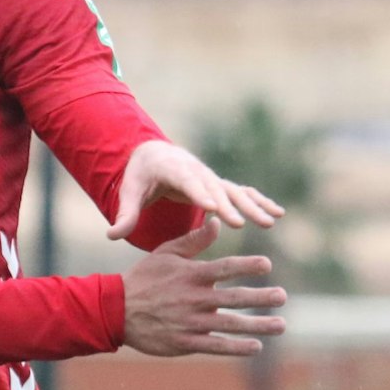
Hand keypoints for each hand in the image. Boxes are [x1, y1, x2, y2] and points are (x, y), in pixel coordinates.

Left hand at [107, 140, 284, 240]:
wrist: (155, 154)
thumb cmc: (140, 175)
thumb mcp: (129, 191)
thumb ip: (125, 213)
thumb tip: (111, 235)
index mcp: (172, 170)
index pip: (187, 183)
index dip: (200, 194)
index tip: (213, 207)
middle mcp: (196, 172)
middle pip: (215, 188)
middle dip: (228, 205)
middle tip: (240, 223)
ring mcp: (211, 177)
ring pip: (234, 191)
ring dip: (252, 206)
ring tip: (270, 222)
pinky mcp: (220, 184)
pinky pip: (243, 192)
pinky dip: (260, 201)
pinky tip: (278, 213)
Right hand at [120, 219, 287, 356]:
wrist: (116, 310)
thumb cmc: (144, 278)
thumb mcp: (165, 253)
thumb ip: (194, 240)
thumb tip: (218, 222)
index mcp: (191, 275)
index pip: (224, 268)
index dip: (247, 266)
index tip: (267, 265)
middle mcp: (194, 298)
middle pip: (234, 298)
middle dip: (261, 297)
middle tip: (282, 296)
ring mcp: (191, 322)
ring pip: (231, 324)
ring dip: (258, 325)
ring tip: (280, 325)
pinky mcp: (186, 342)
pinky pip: (216, 346)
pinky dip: (237, 347)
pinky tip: (256, 346)